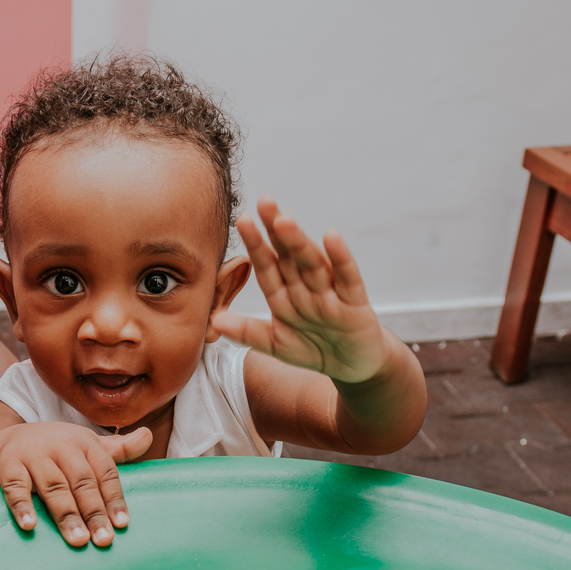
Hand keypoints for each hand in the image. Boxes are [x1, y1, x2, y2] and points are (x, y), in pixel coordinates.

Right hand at [0, 422, 151, 546]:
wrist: (7, 440)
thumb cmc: (57, 451)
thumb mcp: (86, 446)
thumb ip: (119, 449)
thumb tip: (148, 436)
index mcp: (84, 442)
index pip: (105, 471)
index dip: (114, 498)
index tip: (121, 524)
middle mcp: (60, 445)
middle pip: (81, 481)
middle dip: (93, 511)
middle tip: (103, 540)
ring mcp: (33, 454)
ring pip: (53, 486)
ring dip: (66, 514)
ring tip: (78, 540)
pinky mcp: (8, 464)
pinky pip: (15, 487)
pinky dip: (21, 505)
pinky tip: (30, 525)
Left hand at [212, 196, 387, 383]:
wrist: (353, 367)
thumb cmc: (312, 349)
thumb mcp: (275, 344)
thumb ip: (247, 332)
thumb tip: (215, 321)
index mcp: (284, 295)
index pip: (267, 266)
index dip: (256, 244)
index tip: (243, 220)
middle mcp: (306, 288)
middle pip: (289, 256)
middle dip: (277, 230)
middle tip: (264, 202)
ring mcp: (331, 293)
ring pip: (312, 263)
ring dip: (299, 243)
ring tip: (283, 222)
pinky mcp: (355, 303)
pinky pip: (347, 278)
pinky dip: (340, 259)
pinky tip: (331, 237)